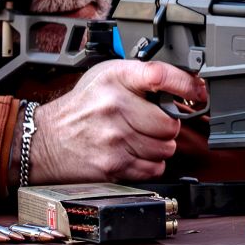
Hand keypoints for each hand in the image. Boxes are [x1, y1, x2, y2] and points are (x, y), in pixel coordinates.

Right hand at [29, 60, 207, 182]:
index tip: (200, 92)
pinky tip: (133, 154)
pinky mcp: (113, 164)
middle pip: (170, 123)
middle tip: (153, 124)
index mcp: (115, 78)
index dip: (187, 85)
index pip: (160, 75)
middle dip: (168, 127)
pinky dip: (150, 165)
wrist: (44, 141)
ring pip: (166, 148)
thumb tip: (186, 84)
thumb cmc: (80, 108)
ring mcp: (114, 138)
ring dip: (160, 147)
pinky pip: (153, 168)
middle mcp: (114, 106)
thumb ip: (141, 77)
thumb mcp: (105, 77)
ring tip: (139, 139)